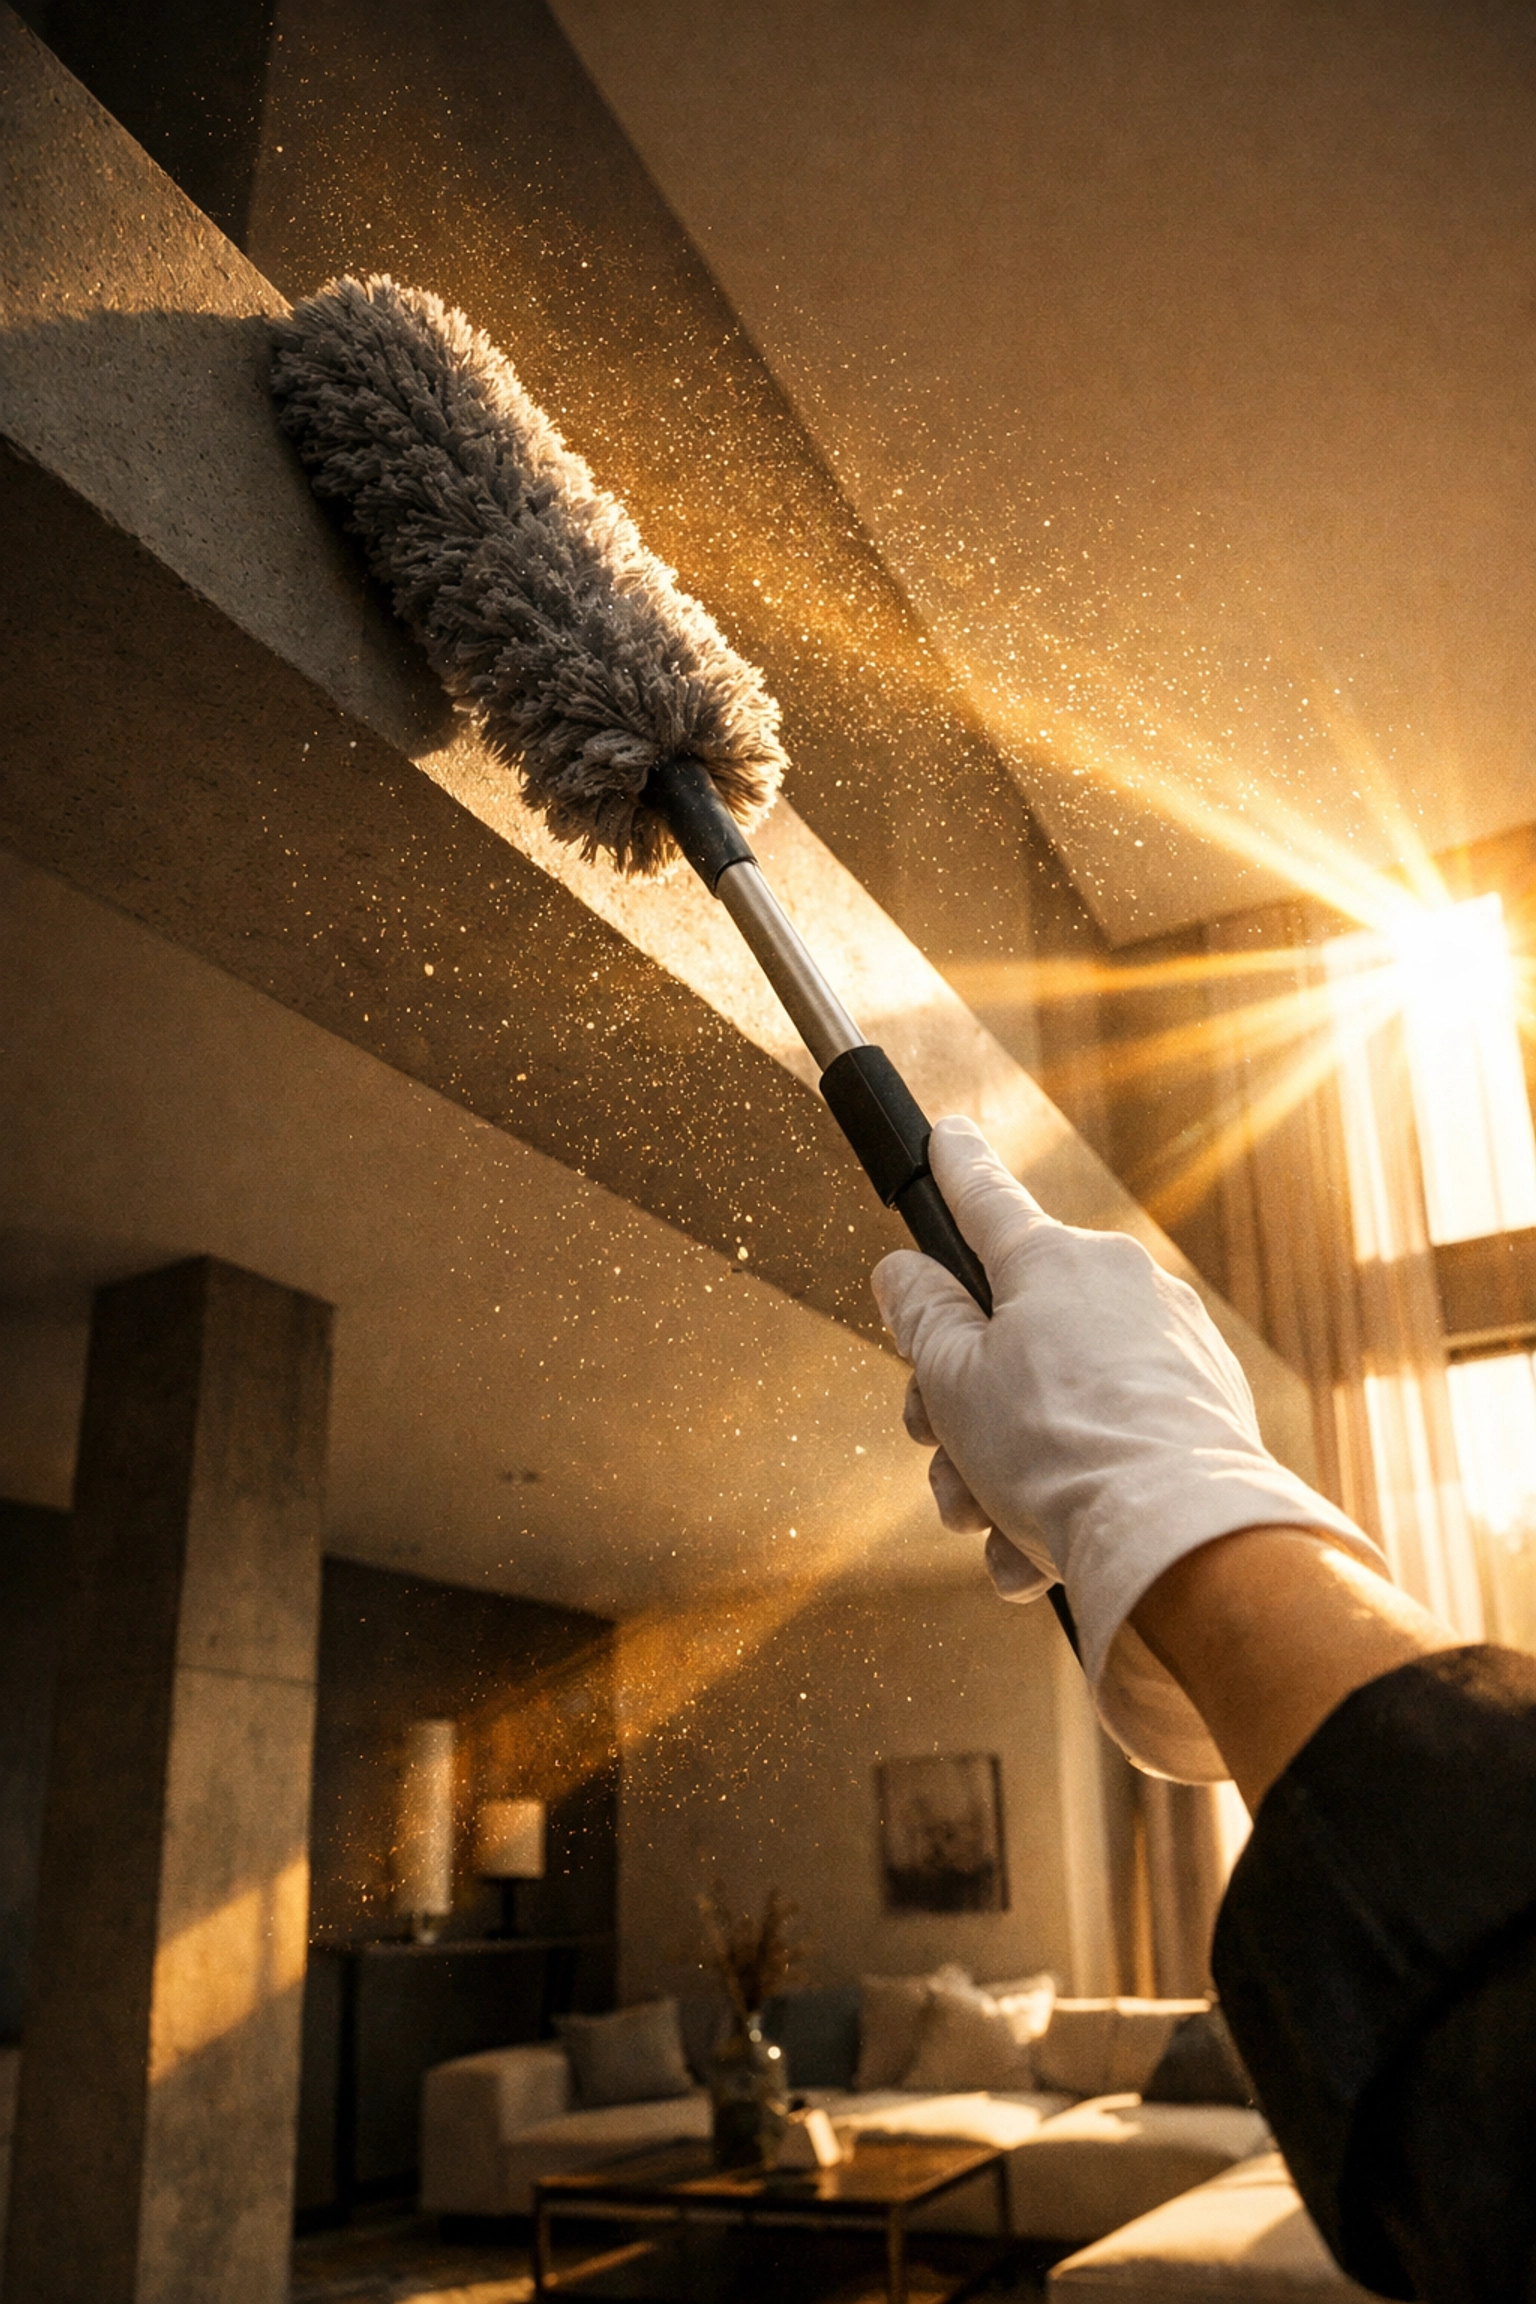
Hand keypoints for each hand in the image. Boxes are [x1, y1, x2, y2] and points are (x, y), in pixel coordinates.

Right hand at [872, 1116, 1382, 1778]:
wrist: (1174, 1538)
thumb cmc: (1055, 1450)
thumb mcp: (952, 1380)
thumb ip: (921, 1317)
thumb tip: (904, 1271)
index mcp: (1052, 1261)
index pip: (984, 1197)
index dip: (953, 1168)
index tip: (946, 1134)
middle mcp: (1120, 1285)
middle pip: (1010, 1330)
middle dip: (959, 1404)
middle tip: (936, 1452)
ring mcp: (1171, 1346)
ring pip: (1055, 1398)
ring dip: (1004, 1467)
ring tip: (986, 1529)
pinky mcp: (1206, 1408)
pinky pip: (1111, 1438)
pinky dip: (1069, 1489)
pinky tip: (1039, 1557)